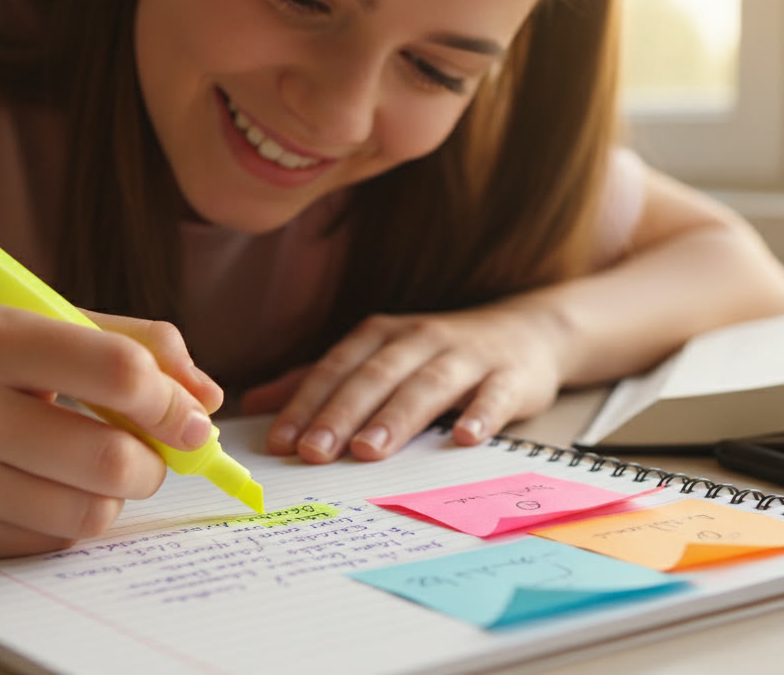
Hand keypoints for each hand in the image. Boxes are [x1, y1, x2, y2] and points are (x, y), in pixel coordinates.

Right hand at [0, 304, 220, 560]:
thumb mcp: (28, 324)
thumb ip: (127, 342)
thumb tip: (207, 397)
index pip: (116, 370)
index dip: (171, 400)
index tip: (190, 417)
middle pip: (111, 457)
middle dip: (155, 463)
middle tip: (151, 454)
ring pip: (87, 513)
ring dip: (116, 496)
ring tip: (96, 470)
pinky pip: (49, 543)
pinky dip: (69, 521)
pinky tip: (44, 491)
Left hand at [243, 303, 567, 462]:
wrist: (528, 332)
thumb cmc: (440, 354)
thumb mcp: (378, 358)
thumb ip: (320, 381)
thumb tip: (255, 406)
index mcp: (382, 335)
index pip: (337, 369)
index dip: (307, 403)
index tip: (281, 441)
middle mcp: (420, 340)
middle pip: (376, 377)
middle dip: (342, 414)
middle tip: (314, 451)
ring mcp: (467, 357)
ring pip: (427, 386)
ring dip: (397, 417)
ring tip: (369, 450)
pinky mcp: (511, 377)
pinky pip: (494, 396)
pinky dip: (480, 414)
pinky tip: (465, 438)